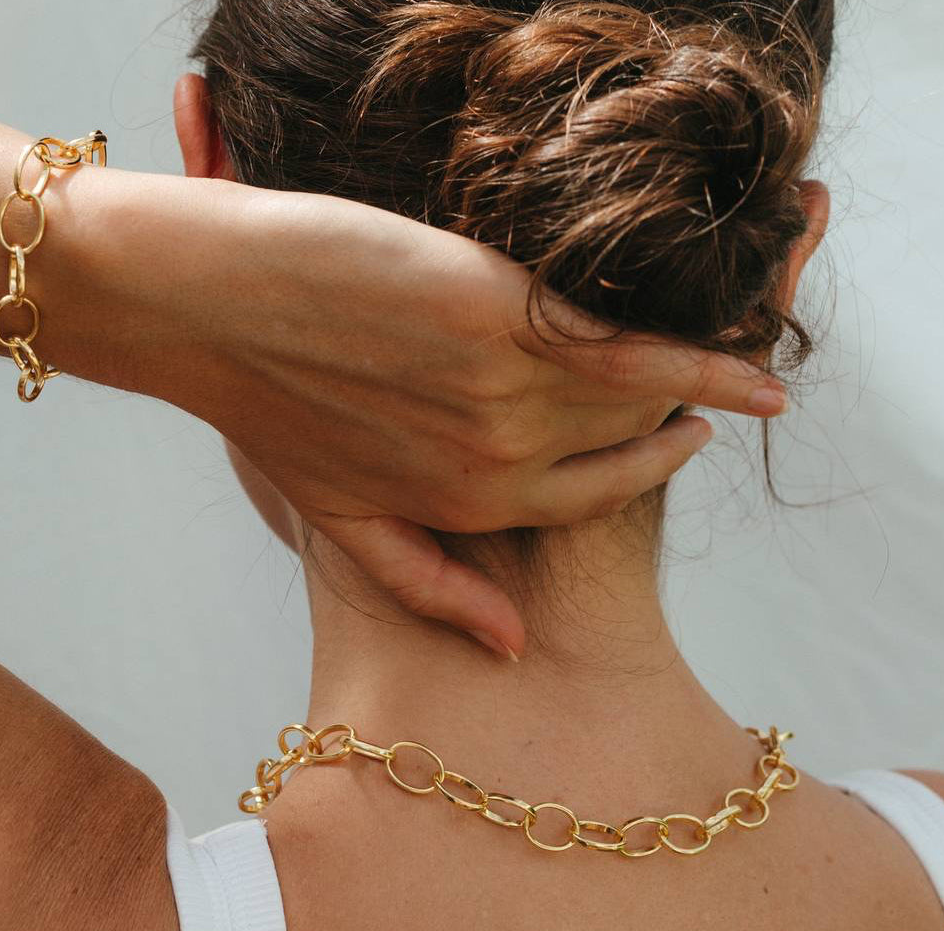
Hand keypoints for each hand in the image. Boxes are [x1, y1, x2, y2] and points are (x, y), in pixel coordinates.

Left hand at [101, 172, 783, 658]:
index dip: (642, 469)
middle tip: (726, 396)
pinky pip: (620, 340)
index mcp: (458, 504)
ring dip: (706, 380)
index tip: (681, 440)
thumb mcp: (333, 515)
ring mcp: (497, 390)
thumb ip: (421, 578)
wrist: (196, 302)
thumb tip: (508, 641)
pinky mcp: (494, 313)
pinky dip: (688, 345)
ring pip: (633, 392)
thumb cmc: (258, 395)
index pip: (586, 497)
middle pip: (622, 447)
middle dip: (685, 427)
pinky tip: (731, 338)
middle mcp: (491, 463)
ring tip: (747, 365)